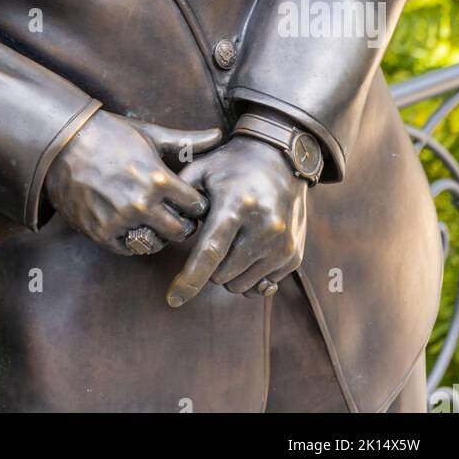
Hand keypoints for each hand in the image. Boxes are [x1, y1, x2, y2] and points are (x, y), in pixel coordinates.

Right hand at [43, 110, 222, 254]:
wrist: (63, 143)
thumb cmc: (110, 135)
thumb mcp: (150, 135)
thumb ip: (186, 140)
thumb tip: (219, 135)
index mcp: (159, 179)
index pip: (196, 206)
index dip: (197, 204)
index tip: (192, 200)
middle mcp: (142, 204)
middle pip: (180, 231)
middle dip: (183, 224)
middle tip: (178, 216)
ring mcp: (120, 221)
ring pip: (156, 244)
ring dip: (159, 236)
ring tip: (155, 222)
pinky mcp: (100, 232)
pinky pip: (129, 249)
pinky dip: (134, 241)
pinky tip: (133, 225)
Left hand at [165, 135, 307, 305]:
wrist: (281, 158)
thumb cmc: (233, 165)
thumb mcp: (201, 170)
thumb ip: (180, 198)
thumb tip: (165, 228)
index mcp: (236, 205)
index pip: (209, 252)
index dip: (189, 280)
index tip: (173, 299)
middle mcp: (264, 228)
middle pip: (222, 275)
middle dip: (209, 265)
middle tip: (214, 238)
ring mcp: (282, 245)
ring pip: (240, 285)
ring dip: (229, 272)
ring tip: (233, 240)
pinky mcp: (294, 256)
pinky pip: (262, 286)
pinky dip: (250, 274)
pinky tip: (250, 249)